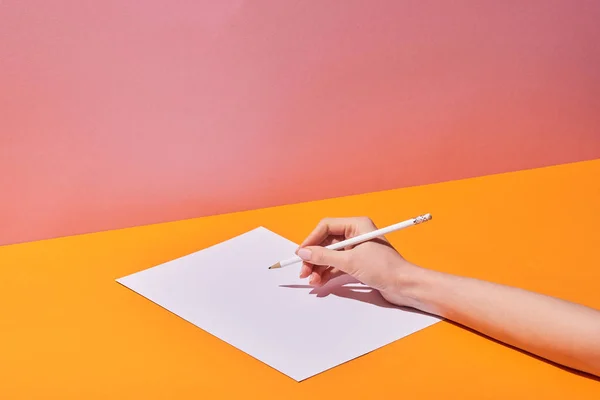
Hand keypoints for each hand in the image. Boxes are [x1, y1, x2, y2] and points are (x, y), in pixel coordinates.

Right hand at [296, 217, 423, 306]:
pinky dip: (328, 272)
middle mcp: (356, 234)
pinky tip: (320, 281)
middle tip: (304, 271)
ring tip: (312, 280)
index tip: (301, 254)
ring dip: (319, 267)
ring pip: (330, 255)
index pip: (327, 226)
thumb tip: (304, 253)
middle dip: (314, 257)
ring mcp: (357, 249)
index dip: (311, 240)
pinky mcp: (358, 262)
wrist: (405, 286)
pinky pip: (337, 264)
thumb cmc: (385, 268)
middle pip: (327, 242)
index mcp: (357, 225)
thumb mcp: (350, 262)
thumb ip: (325, 257)